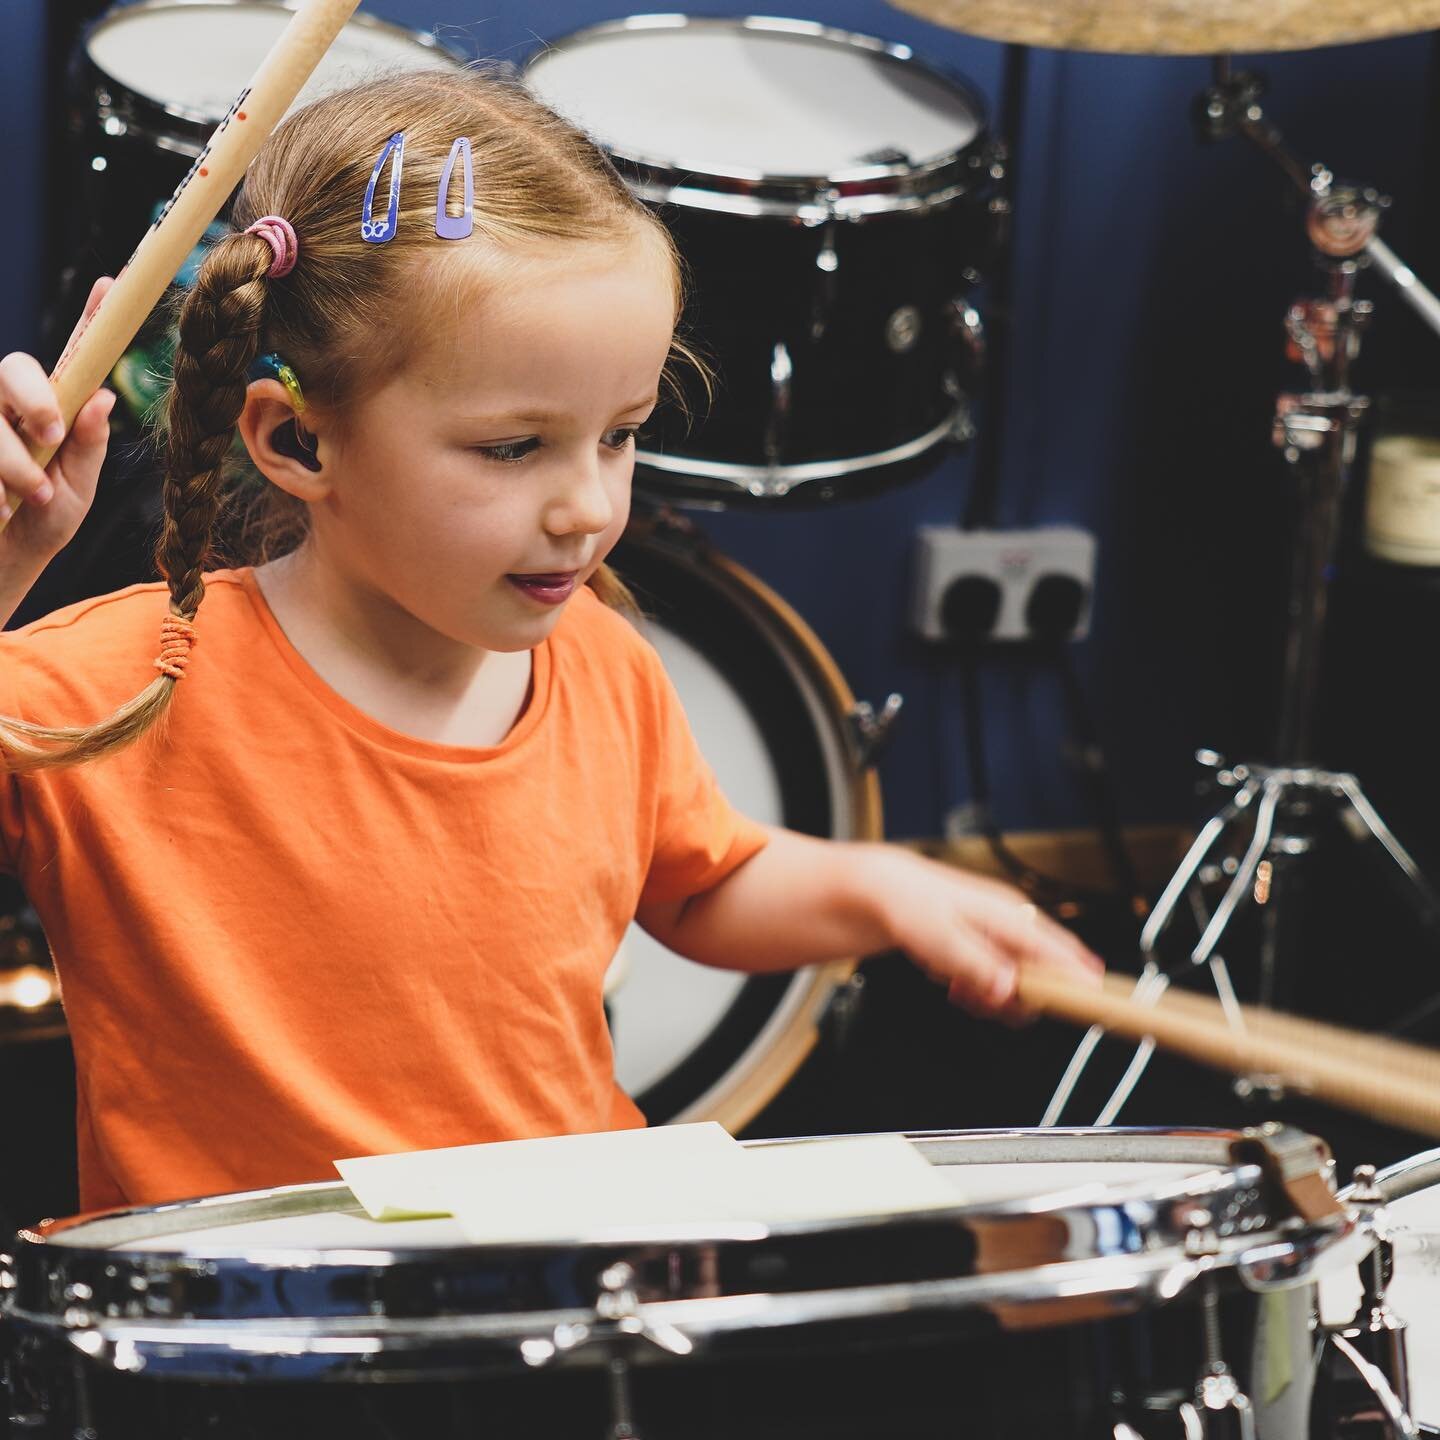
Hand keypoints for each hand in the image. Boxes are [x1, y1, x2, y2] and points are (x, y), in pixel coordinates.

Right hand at [0, 277, 116, 570]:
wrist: (5, 557)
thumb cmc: (44, 519)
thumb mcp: (77, 489)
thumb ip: (89, 446)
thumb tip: (107, 399)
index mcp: (54, 406)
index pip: (75, 356)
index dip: (93, 319)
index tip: (113, 286)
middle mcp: (11, 401)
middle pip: (14, 366)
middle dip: (34, 398)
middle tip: (51, 434)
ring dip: (13, 459)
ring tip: (31, 498)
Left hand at [873, 849, 1102, 1019]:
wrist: (885, 892)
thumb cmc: (912, 906)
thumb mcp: (942, 941)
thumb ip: (978, 967)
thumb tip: (1010, 991)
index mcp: (1010, 916)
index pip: (1059, 951)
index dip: (1081, 978)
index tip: (1095, 1002)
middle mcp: (1014, 923)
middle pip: (1044, 976)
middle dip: (1017, 999)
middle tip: (981, 1000)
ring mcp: (1001, 935)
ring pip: (1020, 983)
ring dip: (992, 996)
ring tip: (959, 988)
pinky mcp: (988, 946)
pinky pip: (999, 980)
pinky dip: (979, 990)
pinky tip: (954, 982)